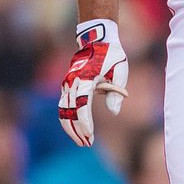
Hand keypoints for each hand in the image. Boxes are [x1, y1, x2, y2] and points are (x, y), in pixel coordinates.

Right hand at [58, 19, 128, 146]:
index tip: (90, 137)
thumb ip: (116, 92)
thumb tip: (114, 112)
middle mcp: (72, 82)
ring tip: (81, 141)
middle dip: (76, 130)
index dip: (85, 123)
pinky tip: (75, 129)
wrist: (97, 38)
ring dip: (70, 127)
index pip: (81, 106)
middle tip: (86, 144)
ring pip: (63, 110)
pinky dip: (67, 118)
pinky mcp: (67, 84)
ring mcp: (67, 83)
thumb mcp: (120, 70)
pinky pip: (63, 105)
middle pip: (68, 111)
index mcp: (85, 78)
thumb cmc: (111, 55)